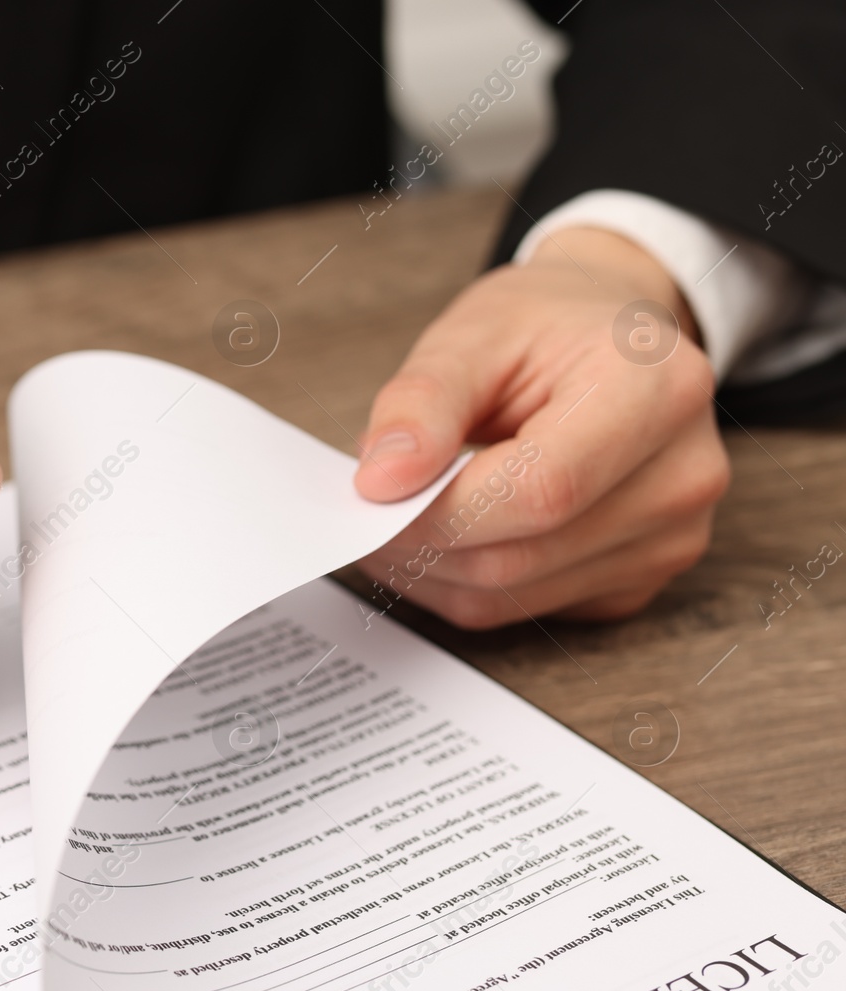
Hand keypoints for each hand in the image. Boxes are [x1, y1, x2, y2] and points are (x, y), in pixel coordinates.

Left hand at [352, 227, 730, 627]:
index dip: (438, 508)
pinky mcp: (640, 578)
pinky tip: (446, 534)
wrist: (613, 342)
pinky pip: (527, 608)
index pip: (539, 490)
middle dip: (419, 542)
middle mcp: (683, 475)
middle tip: (363, 509)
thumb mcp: (474, 333)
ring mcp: (672, 537)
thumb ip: (422, 403)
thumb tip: (380, 481)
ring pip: (513, 594)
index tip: (370, 494)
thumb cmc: (548, 326)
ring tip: (398, 514)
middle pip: (520, 554)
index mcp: (657, 391)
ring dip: (431, 569)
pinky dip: (465, 583)